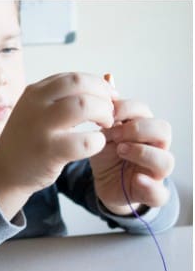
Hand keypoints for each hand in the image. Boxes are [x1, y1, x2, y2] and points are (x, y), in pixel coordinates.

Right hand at [0, 72, 116, 218]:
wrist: (4, 172)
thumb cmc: (28, 141)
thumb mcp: (38, 111)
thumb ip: (63, 98)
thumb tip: (105, 83)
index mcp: (34, 92)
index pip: (74, 77)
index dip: (97, 86)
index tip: (106, 98)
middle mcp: (35, 105)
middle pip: (81, 85)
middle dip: (103, 97)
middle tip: (109, 112)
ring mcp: (41, 127)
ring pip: (85, 106)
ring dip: (104, 114)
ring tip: (105, 125)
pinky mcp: (50, 151)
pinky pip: (87, 140)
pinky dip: (98, 141)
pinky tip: (95, 144)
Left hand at [91, 99, 173, 214]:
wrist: (106, 185)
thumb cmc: (110, 155)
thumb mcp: (105, 130)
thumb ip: (110, 109)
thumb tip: (108, 77)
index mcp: (144, 130)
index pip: (146, 111)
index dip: (126, 109)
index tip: (105, 113)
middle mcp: (155, 148)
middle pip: (163, 130)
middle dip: (138, 128)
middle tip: (113, 132)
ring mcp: (155, 171)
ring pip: (166, 160)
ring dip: (143, 153)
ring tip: (121, 150)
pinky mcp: (151, 193)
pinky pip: (159, 193)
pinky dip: (150, 186)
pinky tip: (137, 179)